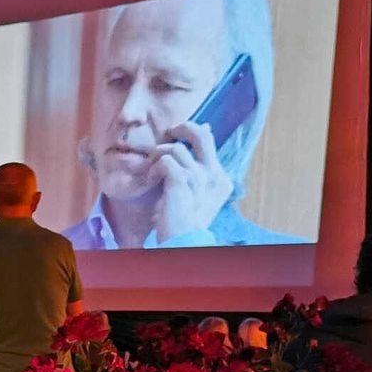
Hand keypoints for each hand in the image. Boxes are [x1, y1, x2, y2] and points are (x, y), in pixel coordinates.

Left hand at [149, 121, 232, 244]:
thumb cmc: (183, 221)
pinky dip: (154, 168)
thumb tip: (205, 130)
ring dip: (159, 155)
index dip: (191, 133)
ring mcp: (199, 178)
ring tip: (153, 170)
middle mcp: (214, 175)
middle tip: (168, 136)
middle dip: (181, 128)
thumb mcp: (196, 193)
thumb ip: (199, 167)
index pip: (209, 141)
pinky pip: (165, 161)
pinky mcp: (182, 182)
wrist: (181, 243)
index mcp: (220, 179)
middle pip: (201, 134)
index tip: (175, 138)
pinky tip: (151, 179)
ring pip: (176, 148)